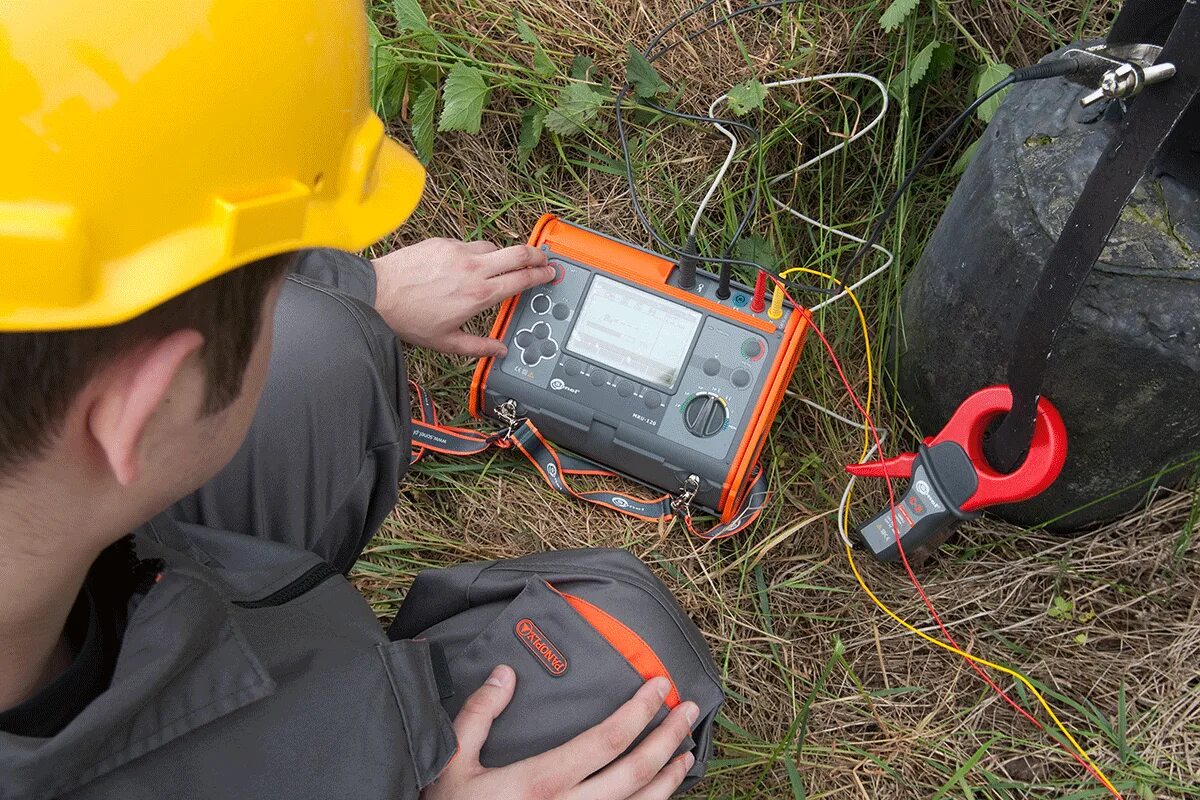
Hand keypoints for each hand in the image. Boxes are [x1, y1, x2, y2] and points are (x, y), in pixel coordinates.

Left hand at [372, 238, 552, 357]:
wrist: (377, 295)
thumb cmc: (409, 319)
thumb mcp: (447, 343)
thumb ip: (479, 347)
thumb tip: (500, 351)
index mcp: (480, 295)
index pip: (522, 279)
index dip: (541, 275)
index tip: (550, 273)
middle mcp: (474, 269)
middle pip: (518, 253)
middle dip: (536, 254)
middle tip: (544, 258)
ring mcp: (458, 252)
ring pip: (494, 247)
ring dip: (503, 255)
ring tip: (503, 265)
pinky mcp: (443, 243)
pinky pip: (469, 244)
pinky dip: (476, 253)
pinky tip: (468, 264)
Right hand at [421, 665, 698, 799]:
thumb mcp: (452, 762)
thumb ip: (480, 714)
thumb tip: (505, 673)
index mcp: (539, 783)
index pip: (605, 741)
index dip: (638, 711)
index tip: (658, 685)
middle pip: (635, 772)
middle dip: (668, 737)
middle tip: (687, 709)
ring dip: (670, 777)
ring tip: (686, 750)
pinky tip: (659, 793)